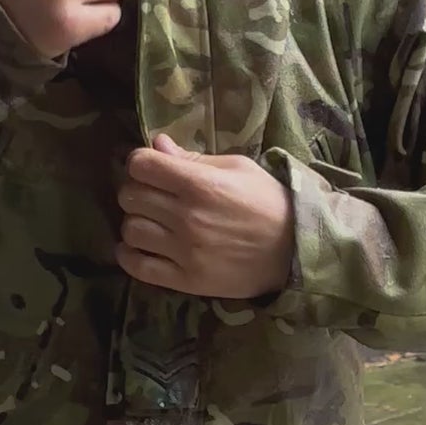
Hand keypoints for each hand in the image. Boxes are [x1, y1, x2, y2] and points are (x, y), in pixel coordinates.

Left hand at [117, 134, 293, 298]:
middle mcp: (187, 217)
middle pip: (130, 196)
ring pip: (130, 230)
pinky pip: (138, 267)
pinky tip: (139, 247)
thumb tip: (157, 144)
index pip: (141, 165)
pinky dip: (129, 255)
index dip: (141, 163)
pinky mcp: (186, 280)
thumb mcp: (238, 168)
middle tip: (153, 196)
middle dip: (137, 190)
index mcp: (200, 184)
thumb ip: (194, 158)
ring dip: (136, 222)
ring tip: (152, 223)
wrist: (295, 250)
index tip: (151, 168)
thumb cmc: (268, 201)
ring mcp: (185, 251)